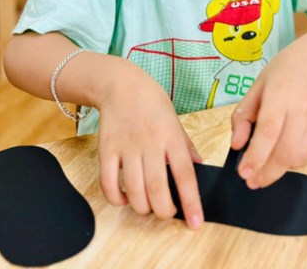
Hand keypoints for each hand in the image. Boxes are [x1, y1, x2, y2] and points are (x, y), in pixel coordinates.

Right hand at [95, 60, 203, 228]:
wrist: (121, 84)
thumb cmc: (151, 101)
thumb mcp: (175, 119)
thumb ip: (186, 145)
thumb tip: (199, 168)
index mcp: (171, 136)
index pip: (185, 175)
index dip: (191, 202)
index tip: (196, 223)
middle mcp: (150, 143)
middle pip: (157, 189)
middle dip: (164, 211)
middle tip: (168, 212)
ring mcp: (127, 147)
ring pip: (135, 191)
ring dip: (143, 208)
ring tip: (149, 205)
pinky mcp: (106, 150)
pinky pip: (109, 184)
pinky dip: (117, 199)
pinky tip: (124, 198)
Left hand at [230, 34, 306, 188]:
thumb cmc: (285, 69)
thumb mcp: (257, 85)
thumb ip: (243, 115)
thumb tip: (237, 144)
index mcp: (280, 94)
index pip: (269, 131)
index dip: (256, 156)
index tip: (243, 172)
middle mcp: (301, 109)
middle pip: (286, 151)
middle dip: (267, 173)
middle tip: (251, 180)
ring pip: (299, 157)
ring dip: (280, 170)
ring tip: (264, 172)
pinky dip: (293, 162)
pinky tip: (280, 158)